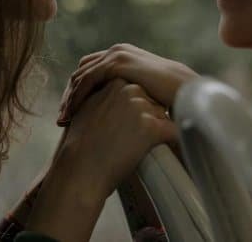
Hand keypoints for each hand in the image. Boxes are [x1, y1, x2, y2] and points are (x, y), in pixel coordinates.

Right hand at [26, 79, 176, 241]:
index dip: (136, 113)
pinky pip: (173, 132)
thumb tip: (120, 99)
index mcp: (114, 81)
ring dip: (157, 132)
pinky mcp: (151, 127)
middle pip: (153, 103)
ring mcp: (141, 106)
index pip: (139, 93)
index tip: (127, 128)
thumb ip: (105, 97)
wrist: (78, 171)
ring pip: (163, 117)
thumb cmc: (80, 145)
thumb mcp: (88, 108)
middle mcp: (129, 89)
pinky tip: (163, 152)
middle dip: (148, 120)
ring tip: (137, 148)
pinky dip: (173, 143)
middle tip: (131, 139)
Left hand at [57, 43, 197, 124]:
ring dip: (69, 98)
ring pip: (81, 76)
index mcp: (122, 55)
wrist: (186, 91)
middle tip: (62, 118)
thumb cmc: (170, 98)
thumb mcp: (142, 93)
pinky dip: (77, 97)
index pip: (89, 71)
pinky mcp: (118, 62)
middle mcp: (116, 50)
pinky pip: (88, 79)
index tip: (70, 114)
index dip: (77, 93)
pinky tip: (72, 115)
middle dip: (69, 95)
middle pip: (81, 72)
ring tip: (63, 120)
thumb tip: (115, 111)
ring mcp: (116, 54)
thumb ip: (126, 94)